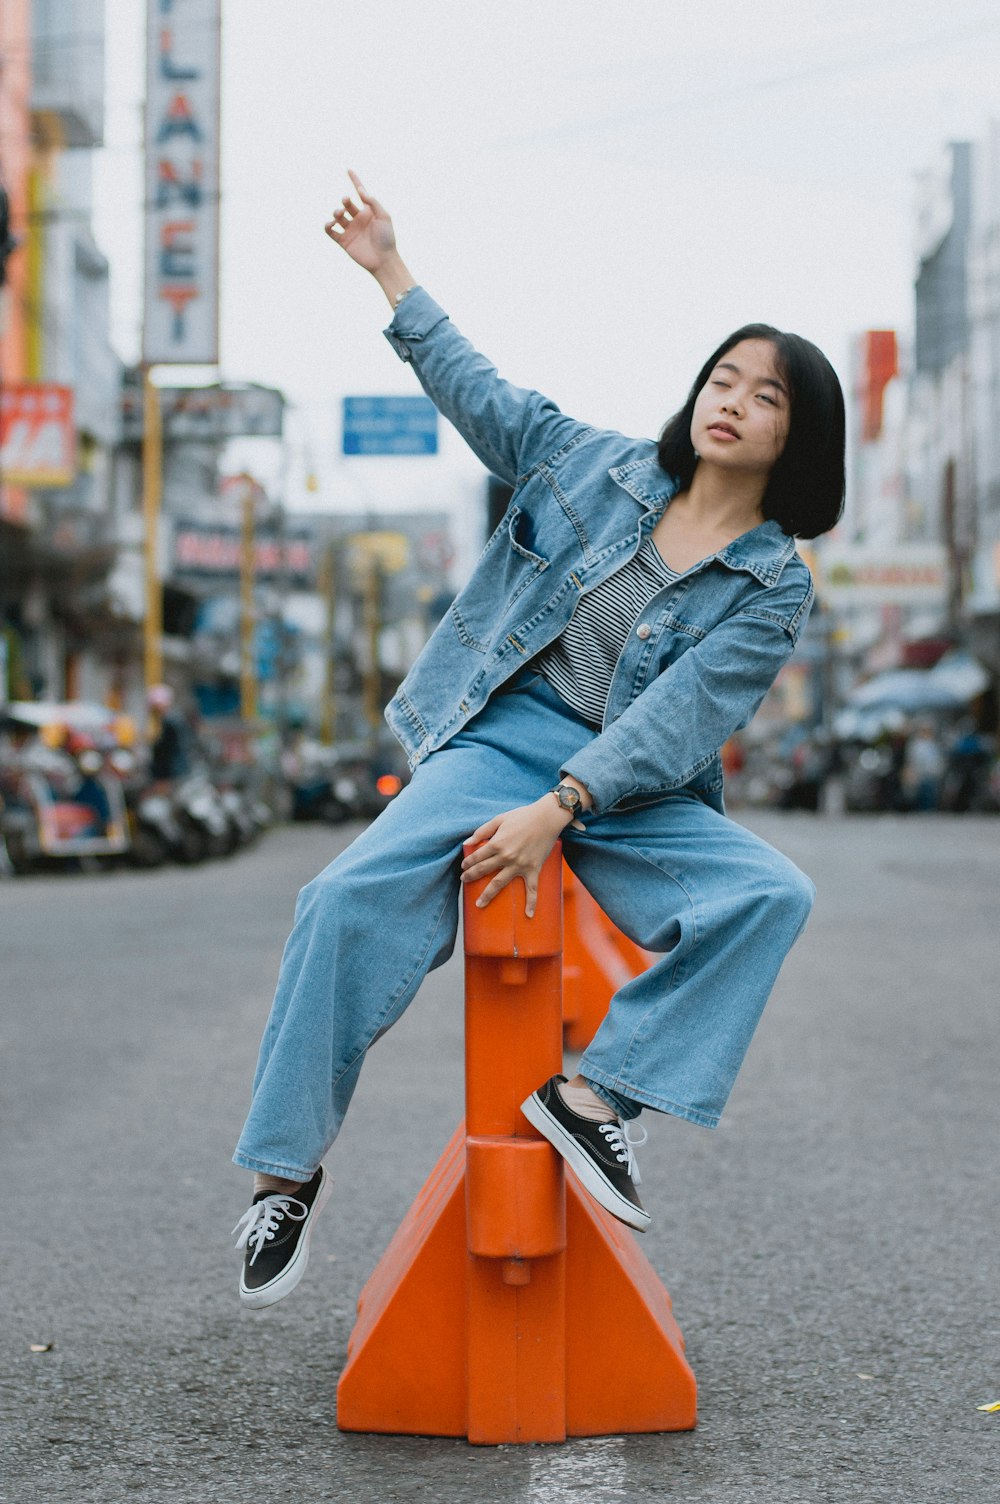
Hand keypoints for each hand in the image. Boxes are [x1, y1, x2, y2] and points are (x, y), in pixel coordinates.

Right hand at [324, 170, 396, 274]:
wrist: (383, 260)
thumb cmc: (387, 238)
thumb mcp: (384, 216)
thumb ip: (373, 201)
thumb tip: (360, 190)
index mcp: (369, 212)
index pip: (360, 193)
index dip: (354, 181)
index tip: (348, 170)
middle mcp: (358, 219)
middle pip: (346, 203)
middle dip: (344, 200)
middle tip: (346, 202)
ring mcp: (350, 230)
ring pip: (337, 215)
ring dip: (336, 212)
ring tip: (340, 214)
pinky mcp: (343, 241)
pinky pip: (330, 231)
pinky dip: (328, 225)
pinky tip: (331, 223)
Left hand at [461, 797, 582, 917]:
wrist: (547, 818)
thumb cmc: (523, 816)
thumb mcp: (499, 819)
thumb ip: (482, 831)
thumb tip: (467, 843)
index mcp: (497, 843)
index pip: (477, 857)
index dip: (468, 863)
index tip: (463, 867)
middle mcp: (506, 856)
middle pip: (484, 870)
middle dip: (471, 877)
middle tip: (464, 881)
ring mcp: (519, 865)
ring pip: (499, 883)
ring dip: (487, 895)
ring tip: (479, 904)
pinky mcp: (533, 869)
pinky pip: (532, 889)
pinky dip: (531, 903)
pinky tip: (528, 915)